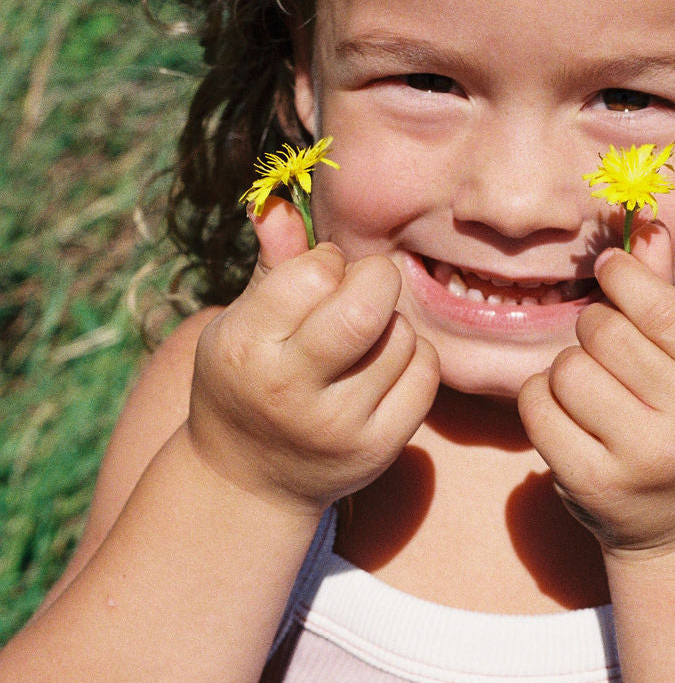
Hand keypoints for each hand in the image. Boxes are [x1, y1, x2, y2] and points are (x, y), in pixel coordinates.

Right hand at [188, 197, 439, 514]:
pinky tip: (384, 364)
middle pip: (366, 310)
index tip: (320, 274)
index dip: (327, 260)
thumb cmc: (247, 378)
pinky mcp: (378, 449)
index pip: (314, 273)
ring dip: (392, 321)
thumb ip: (272, 264)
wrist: (249, 480)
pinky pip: (425, 376)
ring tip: (363, 335)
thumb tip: (278, 202)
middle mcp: (289, 391)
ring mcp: (338, 427)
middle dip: (376, 279)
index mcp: (247, 348)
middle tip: (364, 286)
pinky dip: (414, 356)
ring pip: (401, 338)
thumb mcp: (241, 322)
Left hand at [518, 223, 674, 555]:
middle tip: (608, 346)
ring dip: (569, 367)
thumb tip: (647, 226)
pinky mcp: (592, 484)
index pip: (661, 305)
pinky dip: (542, 399)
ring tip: (593, 386)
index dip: (623, 277)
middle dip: (596, 328)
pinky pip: (538, 408)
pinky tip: (567, 412)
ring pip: (568, 369)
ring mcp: (643, 459)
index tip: (609, 271)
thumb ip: (669, 293)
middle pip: (605, 332)